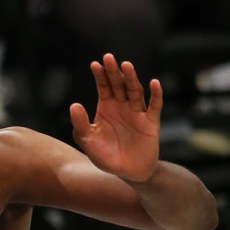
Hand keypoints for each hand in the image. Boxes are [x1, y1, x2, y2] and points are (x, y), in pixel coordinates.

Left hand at [70, 53, 161, 182]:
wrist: (127, 172)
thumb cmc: (106, 156)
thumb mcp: (88, 141)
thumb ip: (80, 124)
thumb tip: (74, 105)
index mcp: (106, 108)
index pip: (104, 87)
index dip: (100, 76)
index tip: (94, 64)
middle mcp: (122, 106)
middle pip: (119, 85)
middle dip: (113, 72)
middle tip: (108, 57)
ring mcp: (137, 112)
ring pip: (135, 91)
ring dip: (131, 78)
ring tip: (126, 65)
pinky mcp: (151, 122)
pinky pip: (155, 106)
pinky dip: (155, 94)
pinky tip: (153, 83)